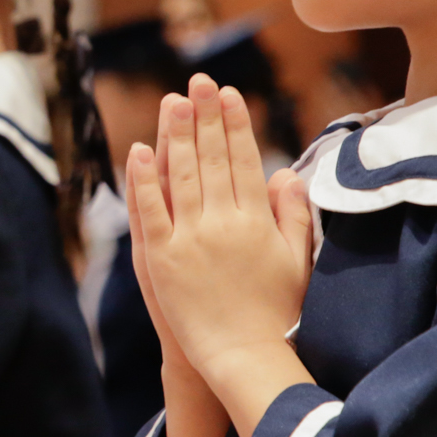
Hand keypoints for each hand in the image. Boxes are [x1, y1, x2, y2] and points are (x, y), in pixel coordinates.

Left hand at [126, 75, 314, 436]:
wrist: (244, 357)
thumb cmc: (277, 313)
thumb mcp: (297, 260)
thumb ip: (292, 214)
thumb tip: (288, 172)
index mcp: (257, 220)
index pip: (244, 159)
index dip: (236, 124)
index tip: (231, 94)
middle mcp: (223, 222)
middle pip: (211, 158)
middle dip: (206, 115)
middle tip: (201, 79)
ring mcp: (190, 239)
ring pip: (180, 175)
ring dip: (175, 134)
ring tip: (174, 99)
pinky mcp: (162, 259)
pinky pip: (150, 211)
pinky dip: (143, 179)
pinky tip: (138, 149)